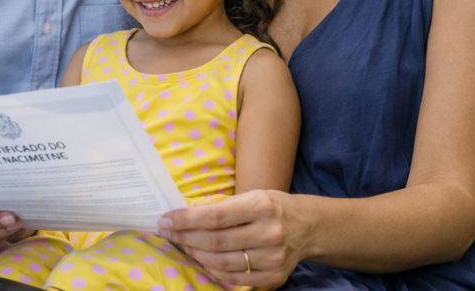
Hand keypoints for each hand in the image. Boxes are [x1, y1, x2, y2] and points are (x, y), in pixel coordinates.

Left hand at [158, 190, 309, 287]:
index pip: (214, 216)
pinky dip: (214, 269)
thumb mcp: (252, 196)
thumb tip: (184, 215)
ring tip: (183, 244)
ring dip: (196, 254)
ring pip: (222, 261)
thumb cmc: (273, 207)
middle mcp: (269, 232)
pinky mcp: (274, 276)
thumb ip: (222, 208)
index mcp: (261, 206)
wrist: (309, 226)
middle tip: (167, 232)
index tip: (165, 220)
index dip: (185, 220)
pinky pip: (235, 277)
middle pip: (215, 241)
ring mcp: (273, 257)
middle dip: (185, 237)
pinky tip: (203, 259)